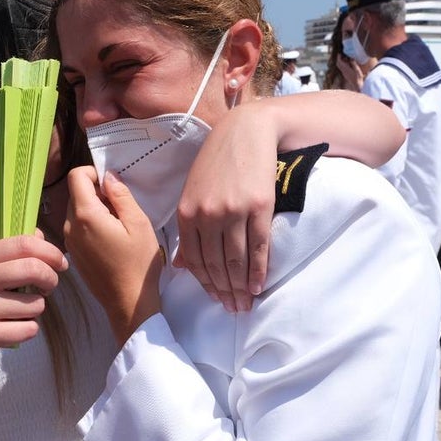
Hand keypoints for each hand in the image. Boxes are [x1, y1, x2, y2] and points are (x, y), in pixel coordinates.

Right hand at [0, 233, 67, 370]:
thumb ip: (10, 252)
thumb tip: (41, 235)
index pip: (23, 244)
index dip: (50, 251)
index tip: (60, 263)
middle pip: (33, 269)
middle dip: (51, 279)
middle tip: (49, 287)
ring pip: (35, 304)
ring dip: (36, 310)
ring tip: (19, 312)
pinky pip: (29, 329)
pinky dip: (28, 330)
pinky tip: (12, 328)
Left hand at [65, 167, 162, 344]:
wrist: (128, 302)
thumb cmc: (138, 262)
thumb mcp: (138, 223)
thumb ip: (121, 195)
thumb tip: (108, 177)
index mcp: (86, 215)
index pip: (76, 176)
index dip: (94, 173)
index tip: (112, 188)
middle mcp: (70, 226)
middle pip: (76, 193)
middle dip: (96, 193)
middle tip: (120, 209)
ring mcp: (68, 241)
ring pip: (76, 210)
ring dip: (94, 210)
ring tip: (117, 226)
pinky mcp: (73, 253)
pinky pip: (77, 228)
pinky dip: (91, 225)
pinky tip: (110, 240)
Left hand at [174, 102, 276, 312]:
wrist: (246, 131)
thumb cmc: (218, 160)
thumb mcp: (193, 189)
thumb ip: (187, 226)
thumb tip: (182, 263)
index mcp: (187, 212)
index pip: (194, 259)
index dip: (205, 283)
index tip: (214, 299)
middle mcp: (207, 215)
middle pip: (215, 264)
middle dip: (223, 291)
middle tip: (232, 310)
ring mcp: (233, 212)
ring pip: (235, 260)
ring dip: (240, 287)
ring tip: (245, 304)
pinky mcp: (258, 208)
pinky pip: (257, 247)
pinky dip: (258, 270)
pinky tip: (258, 286)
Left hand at [336, 56, 372, 90]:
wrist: (357, 86)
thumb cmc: (358, 78)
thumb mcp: (357, 70)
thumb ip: (353, 64)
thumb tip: (351, 58)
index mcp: (345, 69)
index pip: (339, 62)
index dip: (338, 57)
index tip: (339, 53)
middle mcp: (343, 71)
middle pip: (338, 64)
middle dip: (339, 59)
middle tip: (343, 55)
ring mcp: (344, 73)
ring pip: (340, 66)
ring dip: (342, 62)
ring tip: (347, 59)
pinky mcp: (345, 75)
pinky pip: (342, 69)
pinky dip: (344, 65)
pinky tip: (349, 64)